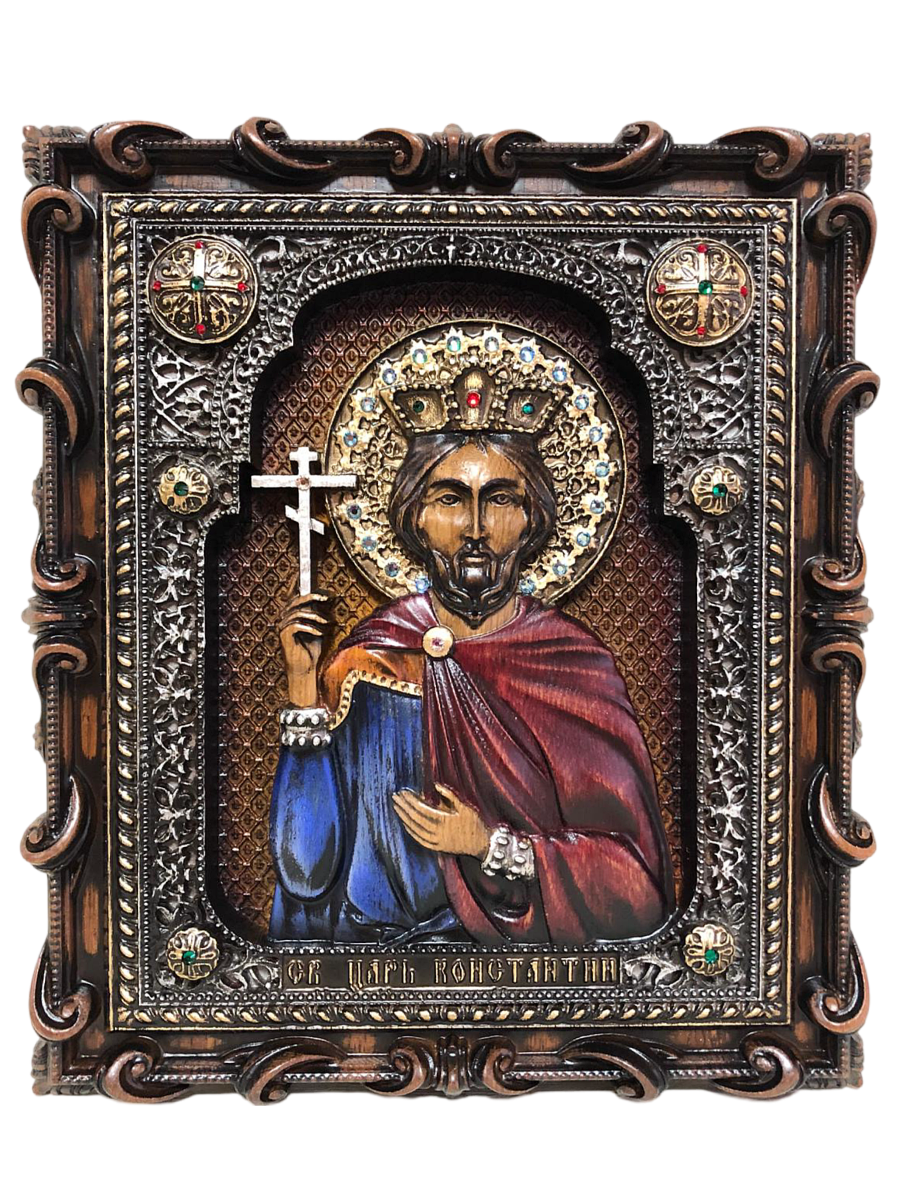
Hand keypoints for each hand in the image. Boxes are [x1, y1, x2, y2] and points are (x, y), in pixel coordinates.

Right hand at [278, 588, 330, 706]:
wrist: (305, 669)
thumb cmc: (312, 649)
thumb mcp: (318, 627)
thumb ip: (318, 613)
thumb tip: (327, 598)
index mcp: (291, 614)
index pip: (292, 595)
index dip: (295, 583)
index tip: (302, 572)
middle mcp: (284, 619)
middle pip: (295, 600)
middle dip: (311, 596)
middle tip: (326, 597)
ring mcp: (283, 627)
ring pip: (297, 612)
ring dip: (315, 616)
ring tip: (327, 621)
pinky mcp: (284, 637)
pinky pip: (296, 625)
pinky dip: (310, 627)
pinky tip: (320, 632)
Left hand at [393, 783, 491, 858]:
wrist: (482, 845)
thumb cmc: (475, 823)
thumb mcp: (465, 807)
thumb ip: (449, 796)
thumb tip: (435, 785)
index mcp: (444, 821)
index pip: (421, 809)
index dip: (410, 800)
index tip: (403, 793)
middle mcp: (437, 832)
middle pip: (415, 818)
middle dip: (404, 807)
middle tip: (395, 797)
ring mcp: (436, 842)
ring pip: (415, 829)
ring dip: (404, 818)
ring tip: (397, 808)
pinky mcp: (437, 848)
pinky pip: (419, 840)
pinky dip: (411, 831)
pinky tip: (406, 824)